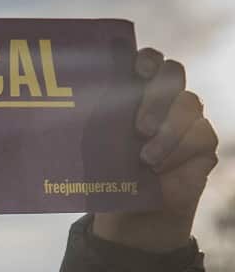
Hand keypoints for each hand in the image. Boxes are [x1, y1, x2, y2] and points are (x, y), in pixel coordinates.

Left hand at [92, 48, 218, 251]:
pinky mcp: (203, 141)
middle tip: (140, 128)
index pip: (148, 61)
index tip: (137, 71)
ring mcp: (187, 117)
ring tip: (145, 159)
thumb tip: (68, 107)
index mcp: (135, 92)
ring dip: (167, 133)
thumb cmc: (107, 172)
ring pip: (189, 104)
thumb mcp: (96, 146)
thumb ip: (96, 123)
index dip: (146, 60)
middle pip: (172, 75)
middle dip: (157, 98)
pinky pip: (201, 135)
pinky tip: (161, 169)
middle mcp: (165, 98)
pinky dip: (179, 153)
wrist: (129, 211)